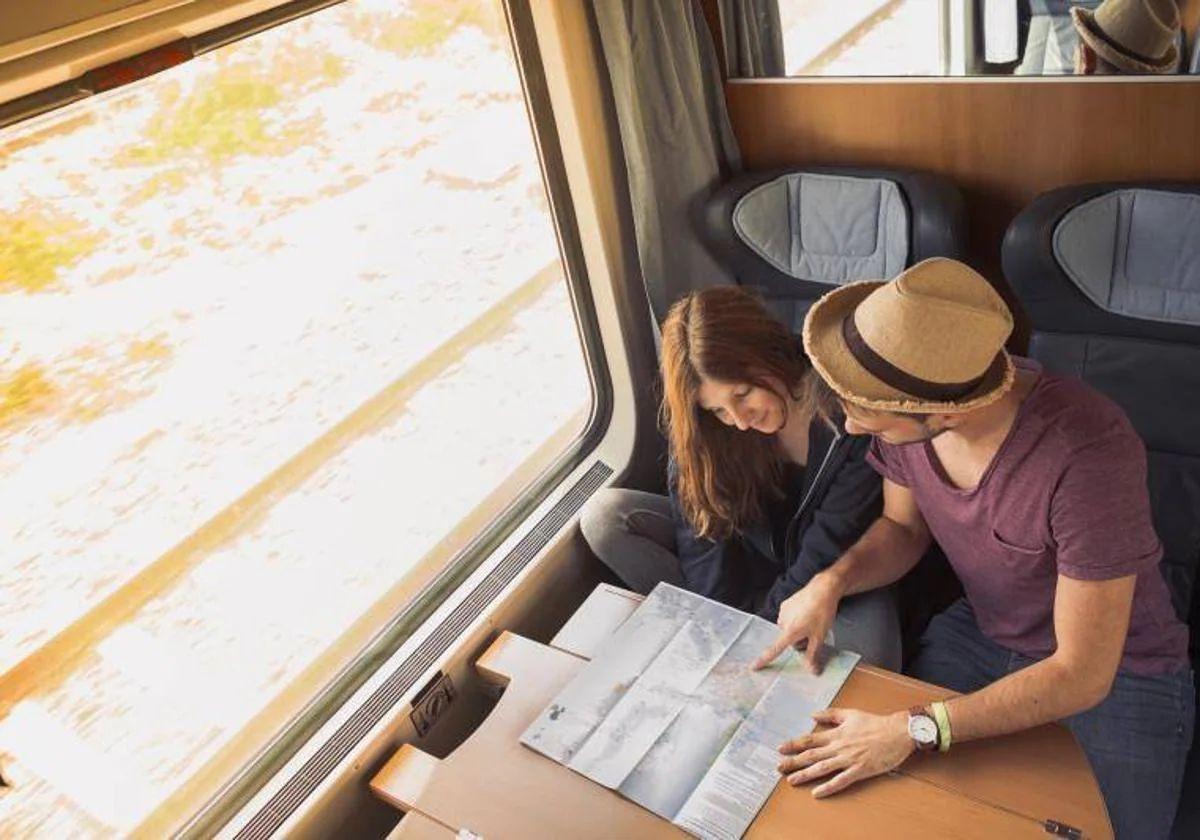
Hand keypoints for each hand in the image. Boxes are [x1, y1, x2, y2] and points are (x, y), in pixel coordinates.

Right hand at [752, 572, 841, 672]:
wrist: (823, 588)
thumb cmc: (822, 613)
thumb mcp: (820, 636)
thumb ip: (813, 655)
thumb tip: (811, 672)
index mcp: (790, 632)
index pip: (774, 650)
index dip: (764, 660)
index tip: (753, 667)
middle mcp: (782, 622)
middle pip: (788, 640)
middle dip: (798, 641)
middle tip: (813, 633)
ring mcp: (783, 612)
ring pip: (788, 629)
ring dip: (797, 630)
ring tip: (812, 620)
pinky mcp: (785, 604)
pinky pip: (788, 618)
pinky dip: (796, 619)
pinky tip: (807, 612)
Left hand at [777, 709, 913, 797]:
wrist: (898, 732)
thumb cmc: (875, 723)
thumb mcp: (851, 713)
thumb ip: (831, 715)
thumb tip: (813, 714)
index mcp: (836, 734)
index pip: (810, 739)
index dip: (794, 744)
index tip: (780, 748)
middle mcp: (839, 747)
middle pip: (811, 755)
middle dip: (793, 762)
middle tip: (778, 767)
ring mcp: (849, 759)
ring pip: (822, 768)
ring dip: (805, 774)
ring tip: (791, 780)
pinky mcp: (860, 770)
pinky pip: (841, 781)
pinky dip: (828, 787)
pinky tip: (817, 793)